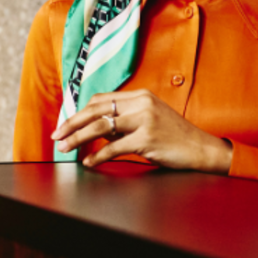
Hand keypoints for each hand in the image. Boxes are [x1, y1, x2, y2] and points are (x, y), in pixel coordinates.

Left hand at [51, 89, 231, 172]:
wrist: (201, 149)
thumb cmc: (173, 137)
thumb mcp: (148, 119)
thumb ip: (124, 120)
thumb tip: (94, 129)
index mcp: (139, 95)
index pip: (100, 100)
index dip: (79, 112)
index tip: (65, 124)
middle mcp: (141, 103)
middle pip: (95, 110)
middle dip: (71, 124)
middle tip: (56, 136)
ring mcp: (145, 120)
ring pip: (100, 127)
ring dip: (78, 139)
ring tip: (65, 148)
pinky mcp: (147, 138)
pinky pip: (114, 148)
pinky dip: (97, 156)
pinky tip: (88, 162)